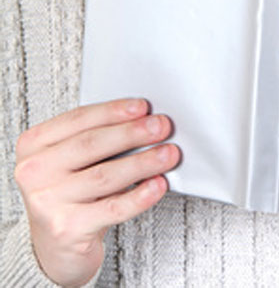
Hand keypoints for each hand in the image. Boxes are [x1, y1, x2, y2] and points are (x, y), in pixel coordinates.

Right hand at [14, 99, 180, 287]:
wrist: (55, 248)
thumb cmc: (70, 192)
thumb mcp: (71, 160)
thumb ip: (97, 137)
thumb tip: (144, 120)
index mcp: (33, 144)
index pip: (78, 119)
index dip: (113, 111)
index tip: (143, 106)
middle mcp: (34, 172)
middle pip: (91, 144)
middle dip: (132, 133)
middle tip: (162, 127)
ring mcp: (47, 202)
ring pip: (105, 175)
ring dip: (142, 162)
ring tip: (168, 154)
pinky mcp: (66, 229)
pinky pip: (112, 208)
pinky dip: (139, 196)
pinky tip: (158, 185)